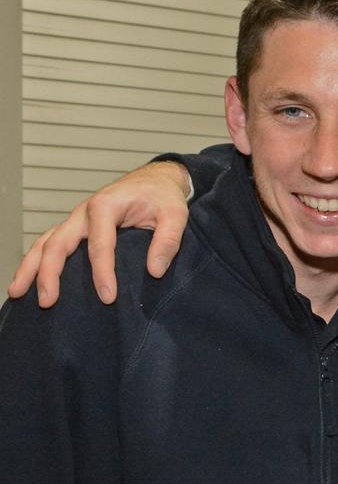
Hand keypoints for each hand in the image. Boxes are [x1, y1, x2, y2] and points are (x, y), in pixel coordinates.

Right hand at [7, 161, 190, 306]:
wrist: (155, 181)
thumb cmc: (163, 197)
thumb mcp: (175, 214)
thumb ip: (168, 241)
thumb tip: (154, 271)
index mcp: (106, 206)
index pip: (99, 245)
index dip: (102, 273)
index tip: (108, 298)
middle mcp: (84, 212)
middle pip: (58, 243)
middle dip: (50, 273)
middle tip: (48, 302)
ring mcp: (76, 220)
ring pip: (45, 243)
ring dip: (30, 268)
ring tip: (16, 294)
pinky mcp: (75, 228)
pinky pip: (49, 244)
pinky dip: (36, 262)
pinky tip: (27, 283)